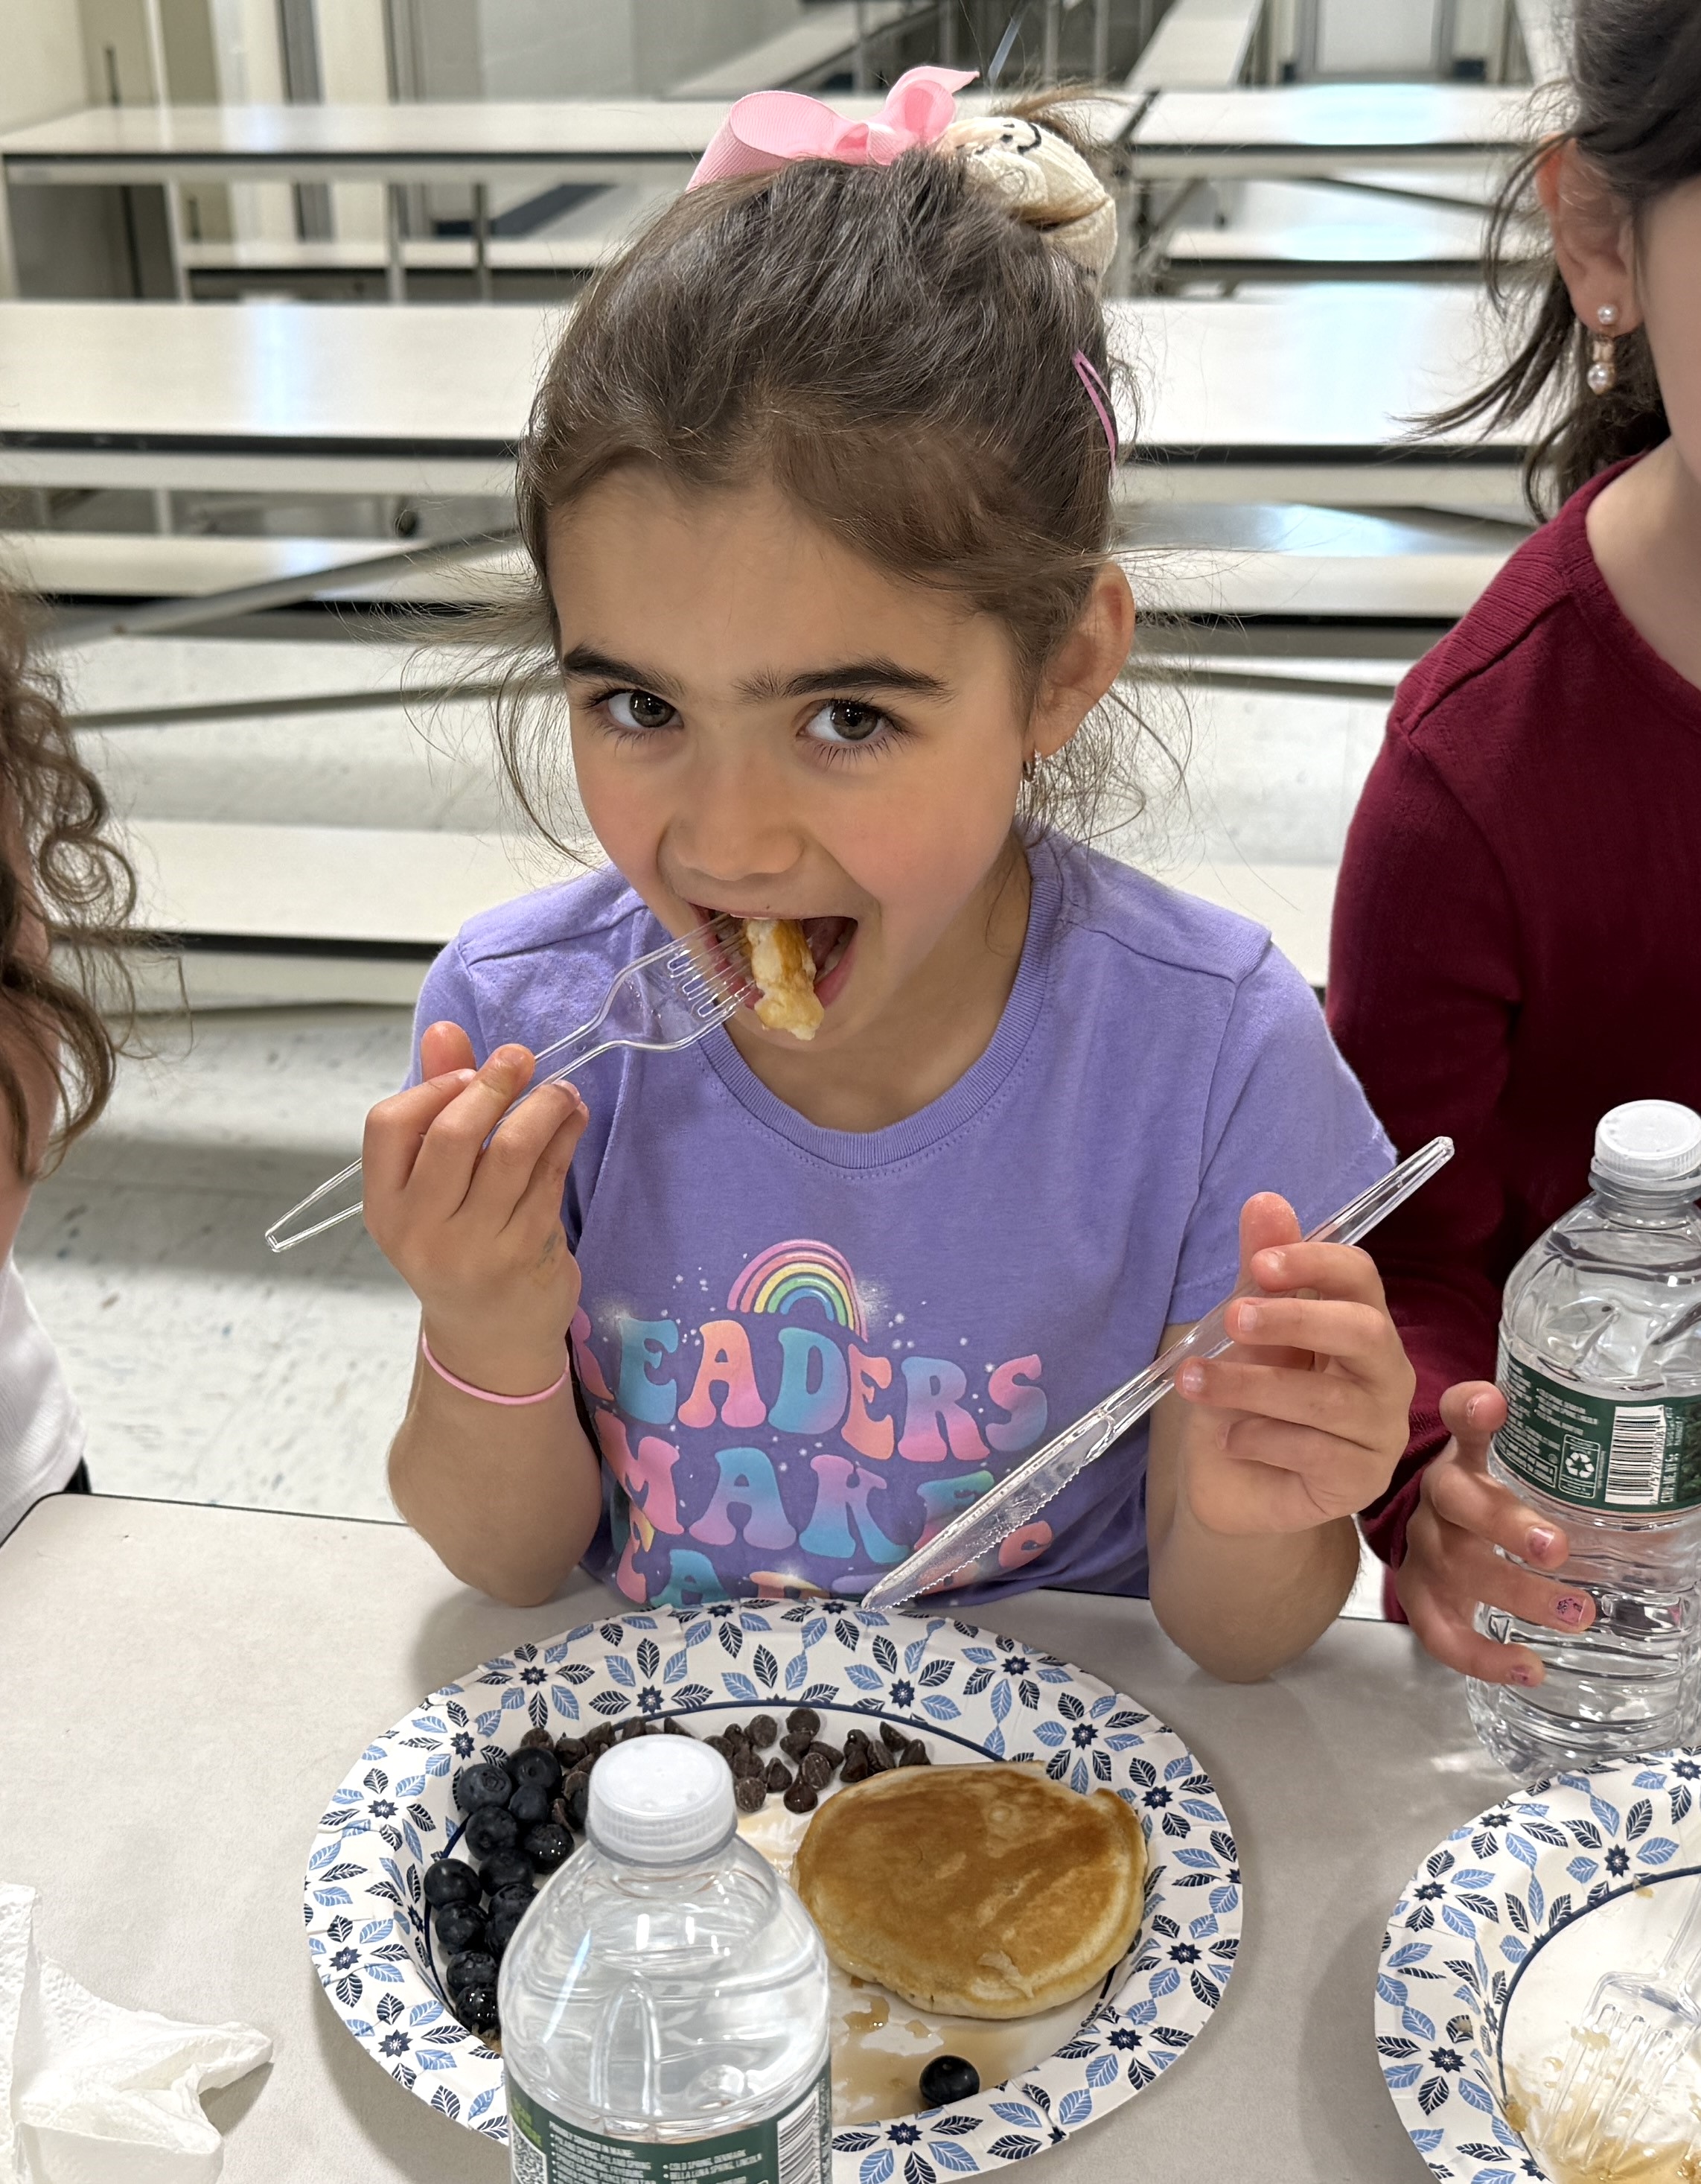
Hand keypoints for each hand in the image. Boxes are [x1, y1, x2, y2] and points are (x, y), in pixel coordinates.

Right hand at [363, 1020, 589, 1394]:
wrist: (489, 1336)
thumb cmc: (458, 1243)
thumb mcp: (433, 1184)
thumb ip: (436, 1104)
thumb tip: (444, 1029)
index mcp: (384, 1205)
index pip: (387, 1126)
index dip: (432, 1088)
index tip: (469, 1074)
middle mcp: (420, 1229)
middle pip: (453, 1135)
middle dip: (494, 1085)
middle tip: (524, 1058)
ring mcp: (474, 1247)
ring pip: (512, 1153)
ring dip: (544, 1107)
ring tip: (562, 1090)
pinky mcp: (525, 1254)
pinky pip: (549, 1179)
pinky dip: (565, 1138)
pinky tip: (573, 1119)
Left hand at [1174, 1192, 1415, 1534]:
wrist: (1231, 1485)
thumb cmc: (1245, 1400)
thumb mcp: (1242, 1332)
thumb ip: (1260, 1272)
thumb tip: (1266, 1200)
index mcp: (1361, 1325)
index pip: (1361, 1277)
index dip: (1316, 1262)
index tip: (1262, 1263)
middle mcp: (1385, 1374)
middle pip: (1364, 1331)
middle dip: (1294, 1319)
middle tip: (1231, 1319)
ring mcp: (1381, 1432)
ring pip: (1327, 1400)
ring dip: (1250, 1386)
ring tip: (1194, 1382)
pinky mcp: (1362, 1482)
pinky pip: (1315, 1453)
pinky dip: (1260, 1439)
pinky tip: (1230, 1438)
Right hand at [1395, 1380, 1591, 1684]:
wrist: (1438, 1536)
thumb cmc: (1494, 1502)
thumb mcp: (1521, 1474)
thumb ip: (1574, 1472)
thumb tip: (1664, 1481)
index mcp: (1466, 1459)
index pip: (1458, 1420)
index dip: (1469, 1410)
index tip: (1493, 1404)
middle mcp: (1440, 1499)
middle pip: (1459, 1501)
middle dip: (1507, 1525)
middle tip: (1557, 1549)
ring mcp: (1425, 1549)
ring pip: (1457, 1567)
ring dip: (1515, 1592)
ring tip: (1574, 1613)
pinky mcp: (1420, 1597)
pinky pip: (1440, 1632)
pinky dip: (1482, 1657)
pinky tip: (1529, 1667)